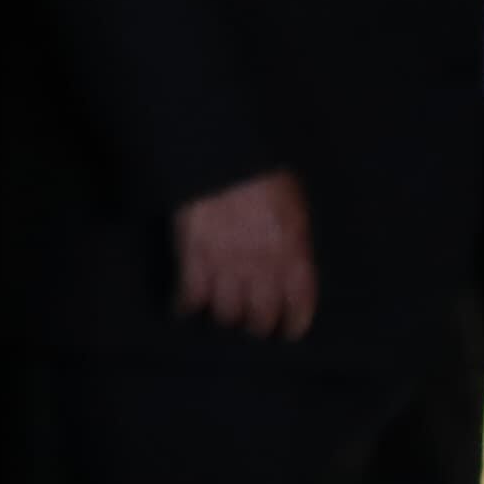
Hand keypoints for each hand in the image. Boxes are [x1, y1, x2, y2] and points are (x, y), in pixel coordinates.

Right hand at [174, 171, 317, 340]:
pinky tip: (184, 308)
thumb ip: (295, 239)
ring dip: (224, 316)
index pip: (299, 304)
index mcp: (293, 251)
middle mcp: (263, 266)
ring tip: (221, 313)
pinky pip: (190, 295)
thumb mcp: (294, 203)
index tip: (288, 331)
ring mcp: (226, 264)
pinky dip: (185, 306)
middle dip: (257, 324)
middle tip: (251, 324)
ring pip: (227, 313)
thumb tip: (292, 263)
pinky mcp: (194, 256)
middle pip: (261, 316)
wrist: (221, 151)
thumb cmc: (260, 171)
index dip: (294, 324)